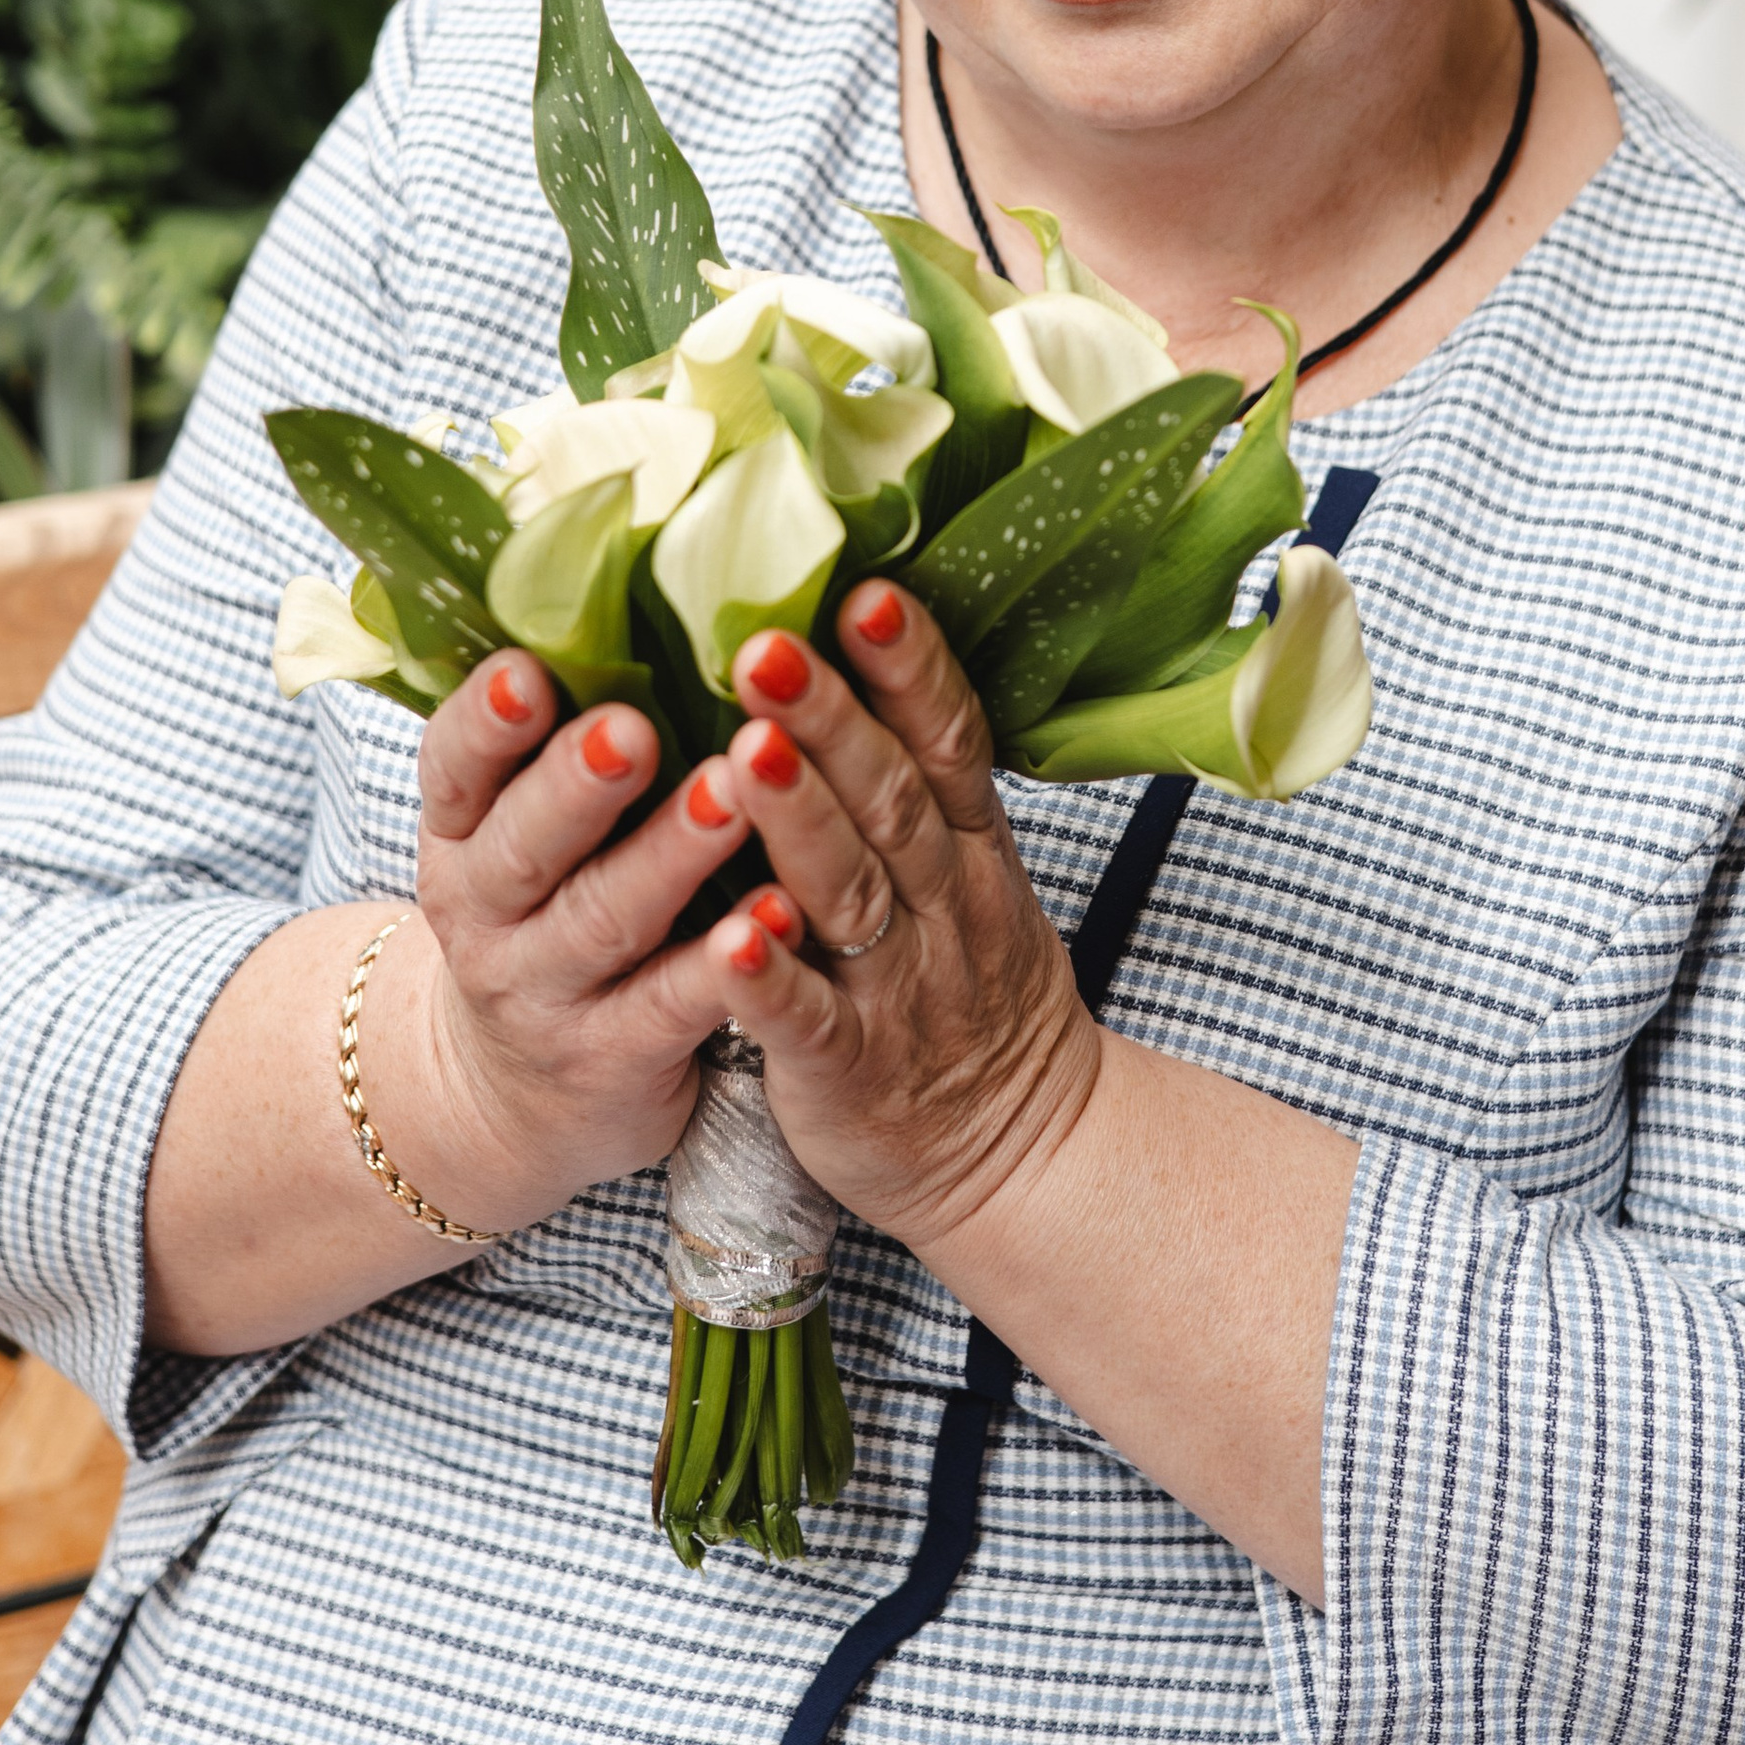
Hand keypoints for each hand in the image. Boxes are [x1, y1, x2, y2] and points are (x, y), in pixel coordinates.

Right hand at [405, 651, 764, 1219]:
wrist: (516, 1092)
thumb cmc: (549, 903)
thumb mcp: (517, 825)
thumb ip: (562, 728)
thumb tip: (628, 566)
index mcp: (461, 831)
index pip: (453, 766)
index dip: (485, 721)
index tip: (528, 671)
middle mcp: (487, 910)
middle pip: (524, 844)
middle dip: (578, 784)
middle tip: (633, 730)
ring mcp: (544, 991)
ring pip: (606, 919)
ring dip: (670, 855)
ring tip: (732, 795)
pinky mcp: (613, 1057)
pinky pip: (671, 1008)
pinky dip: (726, 963)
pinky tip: (780, 912)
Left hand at [678, 584, 1103, 1258]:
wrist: (1016, 1152)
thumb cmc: (967, 990)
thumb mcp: (971, 873)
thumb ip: (912, 778)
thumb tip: (849, 642)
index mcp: (966, 849)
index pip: (947, 741)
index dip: (910, 668)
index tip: (863, 592)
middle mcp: (940, 906)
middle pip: (891, 801)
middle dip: (832, 721)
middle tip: (766, 644)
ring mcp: (896, 990)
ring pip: (849, 895)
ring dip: (798, 823)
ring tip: (745, 752)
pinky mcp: (848, 1072)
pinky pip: (808, 1022)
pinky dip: (769, 979)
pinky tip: (728, 937)